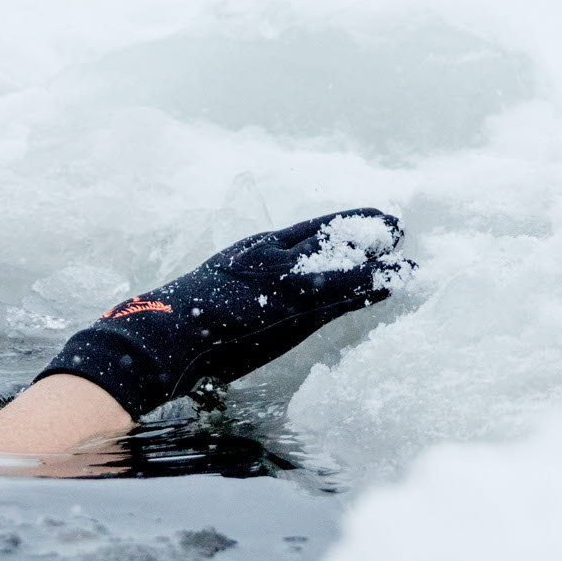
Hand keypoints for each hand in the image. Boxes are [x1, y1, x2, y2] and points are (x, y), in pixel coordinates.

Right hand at [31, 209, 409, 417]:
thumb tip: (229, 320)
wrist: (160, 337)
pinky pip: (341, 282)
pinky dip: (373, 277)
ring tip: (402, 237)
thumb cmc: (176, 334)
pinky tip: (398, 274)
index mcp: (242, 255)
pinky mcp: (289, 294)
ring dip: (370, 244)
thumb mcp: (210, 314)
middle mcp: (261, 252)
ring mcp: (276, 270)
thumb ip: (233, 308)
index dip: (325, 230)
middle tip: (391, 222)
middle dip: (356, 227)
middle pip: (318, 233)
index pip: (292, 237)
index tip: (351, 224)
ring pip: (334, 250)